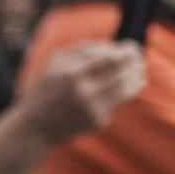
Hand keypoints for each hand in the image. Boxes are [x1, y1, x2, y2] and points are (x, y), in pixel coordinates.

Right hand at [17, 41, 145, 145]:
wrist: (35, 127)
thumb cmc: (45, 90)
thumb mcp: (54, 63)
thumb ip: (81, 49)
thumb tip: (111, 46)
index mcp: (72, 72)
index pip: (112, 57)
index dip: (128, 51)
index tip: (132, 48)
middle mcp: (83, 90)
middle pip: (123, 71)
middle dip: (136, 63)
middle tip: (139, 59)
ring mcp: (92, 107)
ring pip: (127, 88)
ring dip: (137, 78)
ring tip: (139, 73)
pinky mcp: (97, 121)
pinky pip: (120, 103)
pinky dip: (128, 93)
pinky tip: (130, 88)